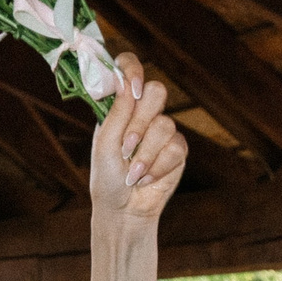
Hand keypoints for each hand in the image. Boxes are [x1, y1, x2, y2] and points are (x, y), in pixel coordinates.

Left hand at [89, 51, 185, 224]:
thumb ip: (116, 114)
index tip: (132, 89)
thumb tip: (127, 85)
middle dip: (140, 123)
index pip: (129, 70)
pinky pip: (175, 147)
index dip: (133, 70)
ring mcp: (162, 131)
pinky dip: (157, 166)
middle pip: (156, 92)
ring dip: (146, 154)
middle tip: (126, 147)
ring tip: (132, 174)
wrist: (123, 210)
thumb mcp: (104, 145)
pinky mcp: (177, 150)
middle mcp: (142, 114)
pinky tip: (145, 179)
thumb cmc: (107, 178)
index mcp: (120, 106)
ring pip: (165, 124)